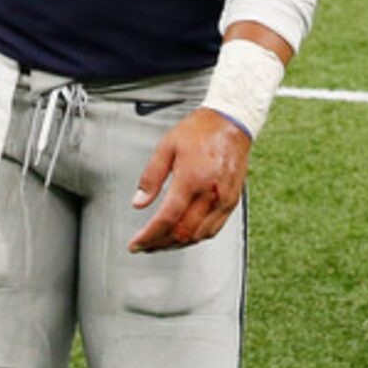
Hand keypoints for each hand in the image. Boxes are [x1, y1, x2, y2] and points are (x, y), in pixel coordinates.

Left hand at [128, 108, 249, 252]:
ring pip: (198, 236)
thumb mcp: (166, 147)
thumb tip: (138, 202)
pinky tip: (184, 234)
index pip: (167, 219)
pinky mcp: (232, 202)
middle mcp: (210, 193)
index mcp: (191, 179)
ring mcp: (224, 200)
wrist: (232, 122)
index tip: (135, 244)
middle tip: (145, 245)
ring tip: (160, 242)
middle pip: (182, 233)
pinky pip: (213, 230)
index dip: (148, 236)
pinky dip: (196, 237)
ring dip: (177, 244)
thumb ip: (151, 177)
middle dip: (160, 244)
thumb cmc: (200, 131)